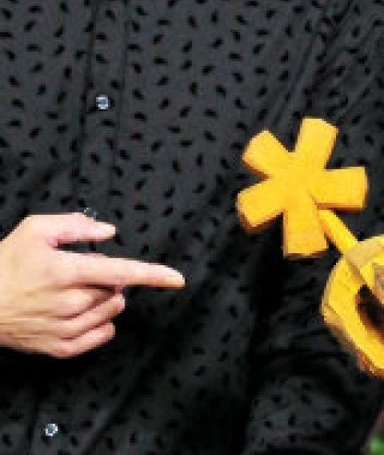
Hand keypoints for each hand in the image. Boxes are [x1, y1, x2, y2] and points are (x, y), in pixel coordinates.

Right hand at [0, 213, 184, 357]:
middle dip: (109, 279)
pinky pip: (100, 336)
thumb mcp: (35, 230)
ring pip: (112, 312)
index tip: (178, 279)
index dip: (154, 275)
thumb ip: (75, 225)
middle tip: (81, 273)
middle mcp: (70, 302)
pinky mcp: (59, 347)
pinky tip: (84, 313)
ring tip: (77, 291)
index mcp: (67, 271)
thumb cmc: (5, 264)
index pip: (122, 272)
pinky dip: (101, 324)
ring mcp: (65, 327)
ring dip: (106, 300)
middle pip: (117, 290)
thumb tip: (109, 232)